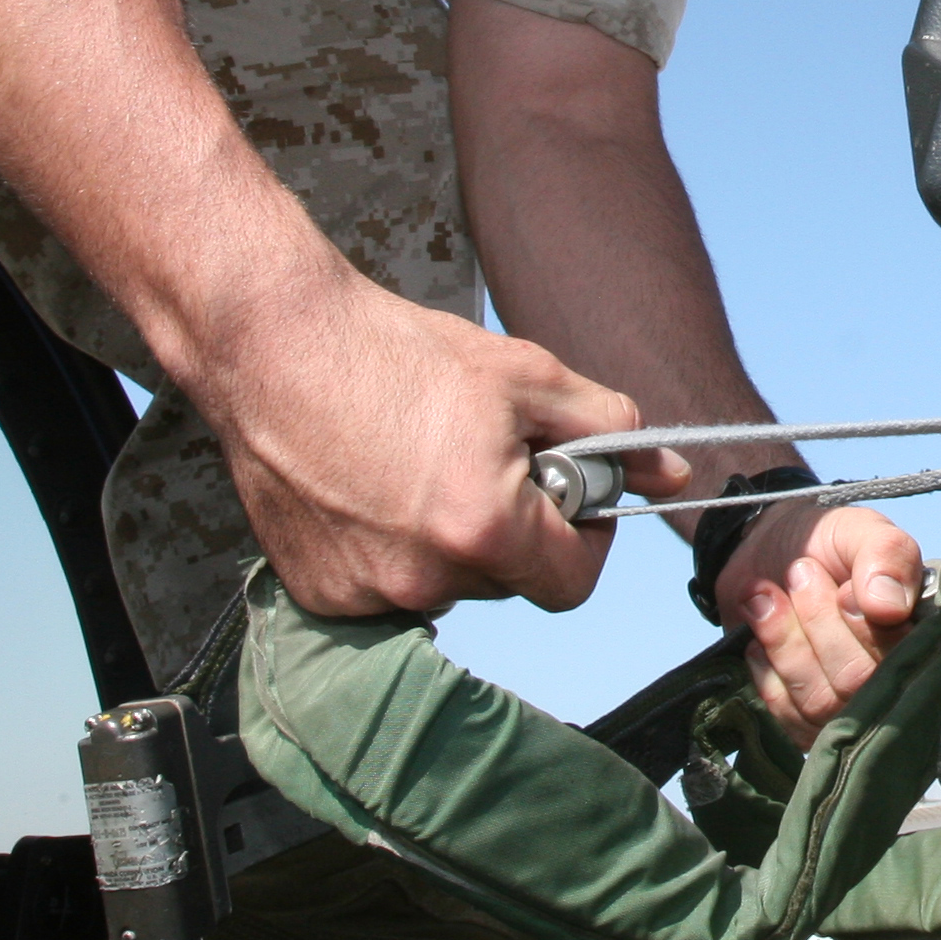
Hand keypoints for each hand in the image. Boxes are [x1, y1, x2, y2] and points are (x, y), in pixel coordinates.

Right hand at [196, 268, 689, 617]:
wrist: (272, 345)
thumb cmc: (395, 353)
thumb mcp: (525, 376)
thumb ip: (608, 431)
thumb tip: (668, 471)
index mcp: (483, 531)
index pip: (575, 583)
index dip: (585, 536)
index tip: (568, 493)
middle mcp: (423, 579)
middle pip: (511, 580)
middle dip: (517, 526)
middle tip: (488, 456)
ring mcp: (364, 594)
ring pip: (449, 583)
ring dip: (455, 538)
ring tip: (422, 462)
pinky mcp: (318, 593)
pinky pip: (388, 586)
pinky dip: (395, 547)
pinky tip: (374, 485)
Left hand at [722, 502, 923, 744]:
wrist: (763, 550)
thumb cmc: (823, 542)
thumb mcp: (860, 530)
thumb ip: (887, 555)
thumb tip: (889, 608)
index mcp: (919, 633)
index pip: (905, 657)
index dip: (865, 627)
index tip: (841, 587)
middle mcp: (890, 678)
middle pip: (858, 683)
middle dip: (817, 623)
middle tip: (799, 574)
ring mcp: (846, 707)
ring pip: (819, 702)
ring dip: (785, 642)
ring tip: (765, 596)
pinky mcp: (804, 721)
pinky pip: (786, 716)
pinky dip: (766, 671)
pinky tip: (758, 637)